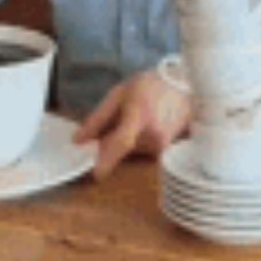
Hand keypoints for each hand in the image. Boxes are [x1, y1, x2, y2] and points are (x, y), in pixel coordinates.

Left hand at [73, 69, 190, 180]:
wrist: (183, 87)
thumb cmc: (149, 86)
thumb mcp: (118, 94)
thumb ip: (97, 119)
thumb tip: (77, 141)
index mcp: (140, 115)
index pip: (121, 142)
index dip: (107, 159)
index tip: (96, 174)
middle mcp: (154, 135)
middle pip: (121, 149)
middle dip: (112, 140)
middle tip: (119, 119)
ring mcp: (163, 146)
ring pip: (131, 152)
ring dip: (126, 142)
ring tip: (137, 118)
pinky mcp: (166, 153)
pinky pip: (142, 152)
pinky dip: (137, 144)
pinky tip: (146, 126)